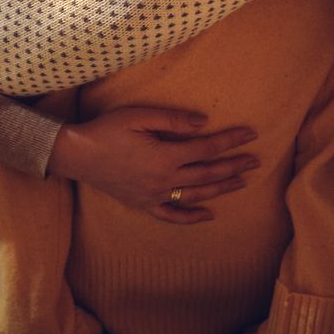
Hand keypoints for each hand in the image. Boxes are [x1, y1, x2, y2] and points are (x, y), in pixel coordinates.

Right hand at [46, 105, 256, 223]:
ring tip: (241, 182)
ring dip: (220, 189)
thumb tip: (203, 123)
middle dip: (233, 166)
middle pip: (207, 175)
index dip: (230, 141)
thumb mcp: (139, 116)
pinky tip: (208, 214)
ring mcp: (154, 195)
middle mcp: (164, 180)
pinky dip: (191, 217)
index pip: (206, 148)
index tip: (250, 134)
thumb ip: (173, 120)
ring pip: (195, 196)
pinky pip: (171, 216)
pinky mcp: (143, 204)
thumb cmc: (107, 130)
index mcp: (165, 156)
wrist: (78, 155)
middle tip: (256, 160)